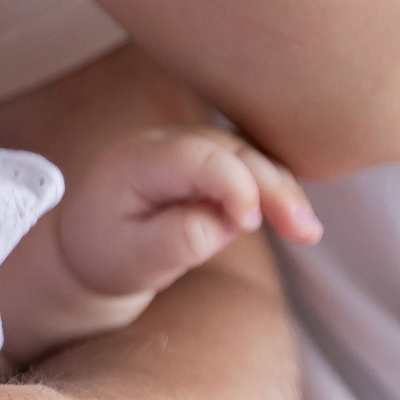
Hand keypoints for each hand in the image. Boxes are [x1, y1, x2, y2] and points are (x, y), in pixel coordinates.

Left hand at [63, 125, 319, 298]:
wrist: (92, 245)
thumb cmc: (107, 253)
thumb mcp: (130, 258)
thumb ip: (177, 239)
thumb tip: (228, 222)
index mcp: (137, 159)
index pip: (196, 157)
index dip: (231, 185)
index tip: (247, 225)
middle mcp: (166, 141)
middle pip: (232, 151)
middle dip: (272, 188)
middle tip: (305, 232)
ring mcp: (191, 146)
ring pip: (250, 155)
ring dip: (283, 189)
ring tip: (307, 232)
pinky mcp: (210, 159)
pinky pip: (251, 166)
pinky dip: (277, 190)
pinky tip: (297, 221)